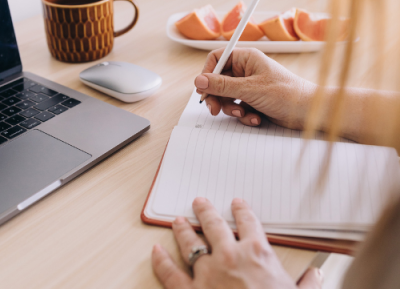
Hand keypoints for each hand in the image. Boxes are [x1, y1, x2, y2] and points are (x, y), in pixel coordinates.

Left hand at [152, 197, 322, 288]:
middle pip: (214, 224)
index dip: (242, 210)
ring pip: (190, 242)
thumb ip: (308, 283)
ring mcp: (207, 273)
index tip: (237, 203)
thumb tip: (317, 275)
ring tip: (177, 220)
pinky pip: (170, 274)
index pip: (248, 222)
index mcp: (257, 253)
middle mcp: (229, 255)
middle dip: (206, 211)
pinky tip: (155, 251)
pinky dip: (160, 261)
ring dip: (183, 229)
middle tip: (199, 202)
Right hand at [194, 48, 315, 128]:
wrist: (308, 112)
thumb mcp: (250, 89)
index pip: (217, 58)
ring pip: (226, 96)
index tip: (203, 89)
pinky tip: (255, 118)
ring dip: (231, 108)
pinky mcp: (253, 100)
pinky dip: (243, 114)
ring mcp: (249, 86)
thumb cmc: (286, 93)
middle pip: (218, 80)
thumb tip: (199, 80)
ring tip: (243, 113)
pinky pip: (238, 106)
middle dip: (217, 97)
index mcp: (246, 59)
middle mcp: (246, 70)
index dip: (207, 73)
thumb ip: (222, 85)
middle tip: (214, 109)